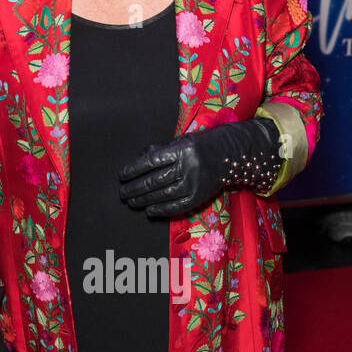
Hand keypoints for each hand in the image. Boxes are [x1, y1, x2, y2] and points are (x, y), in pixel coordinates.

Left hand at [118, 118, 281, 218]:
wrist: (230, 154)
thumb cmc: (199, 146)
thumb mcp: (180, 141)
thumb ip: (159, 150)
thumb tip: (136, 163)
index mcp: (181, 149)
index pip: (151, 162)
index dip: (134, 170)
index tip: (122, 175)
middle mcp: (188, 166)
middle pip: (154, 181)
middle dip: (135, 188)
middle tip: (122, 193)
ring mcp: (194, 183)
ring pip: (163, 195)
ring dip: (143, 200)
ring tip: (131, 201)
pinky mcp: (199, 196)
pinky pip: (176, 206)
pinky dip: (161, 209)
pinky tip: (149, 210)